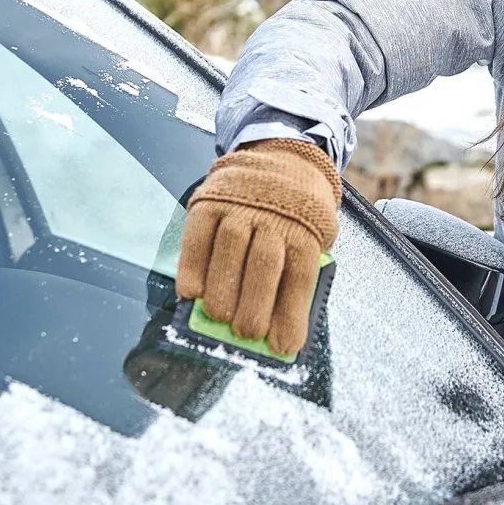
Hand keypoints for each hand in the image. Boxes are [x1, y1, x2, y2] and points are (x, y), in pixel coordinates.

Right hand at [176, 139, 339, 356]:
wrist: (283, 157)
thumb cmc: (298, 212)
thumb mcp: (313, 237)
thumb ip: (293, 277)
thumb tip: (275, 330)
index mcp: (306, 228)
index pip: (299, 276)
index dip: (290, 314)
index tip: (282, 347)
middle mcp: (274, 214)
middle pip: (263, 264)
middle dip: (254, 305)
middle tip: (245, 334)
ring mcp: (239, 204)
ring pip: (229, 250)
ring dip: (221, 290)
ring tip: (217, 318)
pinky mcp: (210, 200)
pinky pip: (197, 236)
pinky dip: (191, 267)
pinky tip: (190, 293)